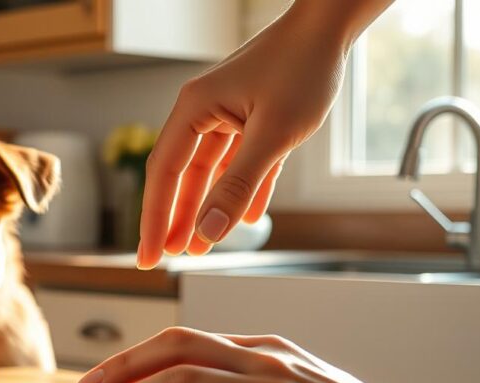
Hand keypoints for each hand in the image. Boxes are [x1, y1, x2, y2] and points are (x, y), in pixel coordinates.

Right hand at [137, 1, 390, 267]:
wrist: (331, 28)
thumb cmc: (302, 67)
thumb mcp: (272, 135)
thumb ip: (239, 185)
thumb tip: (210, 230)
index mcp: (195, 109)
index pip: (164, 174)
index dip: (154, 218)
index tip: (148, 254)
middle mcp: (204, 111)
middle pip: (181, 176)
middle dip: (175, 219)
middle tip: (165, 258)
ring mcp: (228, 114)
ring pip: (211, 173)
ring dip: (207, 209)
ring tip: (200, 247)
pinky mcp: (253, 117)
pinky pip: (241, 162)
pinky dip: (242, 189)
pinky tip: (244, 218)